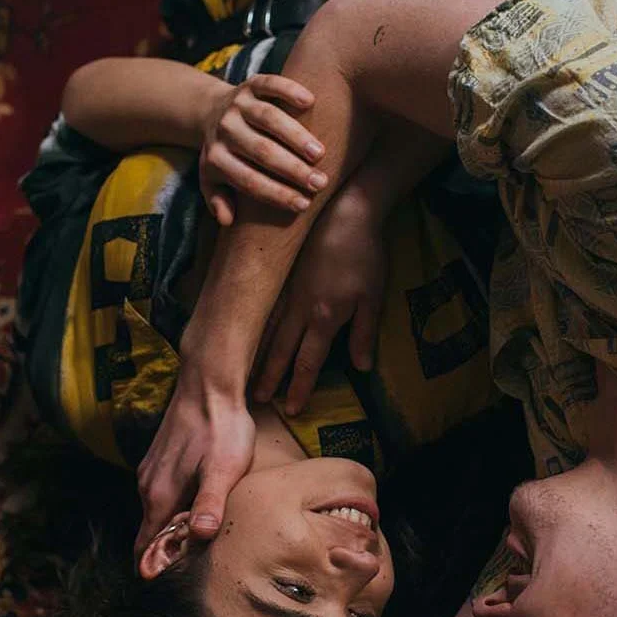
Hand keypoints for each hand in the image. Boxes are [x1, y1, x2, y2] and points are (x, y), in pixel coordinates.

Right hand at [135, 373, 255, 555]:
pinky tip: (195, 509)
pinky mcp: (158, 461)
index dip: (156, 568)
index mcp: (159, 497)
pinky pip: (160, 496)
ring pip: (156, 515)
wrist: (209, 386)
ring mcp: (150, 473)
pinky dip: (173, 510)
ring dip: (171, 531)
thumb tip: (198, 536)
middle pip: (151, 534)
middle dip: (166, 553)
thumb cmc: (220, 429)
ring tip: (196, 544)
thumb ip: (209, 504)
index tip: (173, 584)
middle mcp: (147, 488)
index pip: (145, 548)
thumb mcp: (223, 470)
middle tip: (194, 570)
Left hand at [200, 75, 326, 225]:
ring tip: (321, 154)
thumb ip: (217, 201)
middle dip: (292, 169)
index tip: (303, 205)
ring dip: (296, 135)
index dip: (277, 194)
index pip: (249, 180)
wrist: (210, 112)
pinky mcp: (249, 83)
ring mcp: (237, 104)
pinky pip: (269, 84)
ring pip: (268, 118)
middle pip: (261, 151)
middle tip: (320, 183)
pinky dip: (289, 90)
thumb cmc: (222, 156)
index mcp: (216, 158)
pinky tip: (311, 102)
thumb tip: (228, 220)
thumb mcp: (211, 181)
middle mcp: (225, 129)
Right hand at [254, 191, 385, 414]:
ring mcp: (285, 291)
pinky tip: (245, 334)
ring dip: (256, 354)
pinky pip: (263, 308)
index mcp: (323, 318)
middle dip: (269, 377)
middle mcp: (299, 309)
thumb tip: (362, 368)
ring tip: (245, 373)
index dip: (299, 387)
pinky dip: (253, 326)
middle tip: (256, 399)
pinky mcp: (280, 274)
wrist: (344, 208)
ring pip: (266, 330)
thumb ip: (364, 334)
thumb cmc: (363, 253)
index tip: (291, 409)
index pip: (308, 362)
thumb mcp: (372, 296)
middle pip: (280, 351)